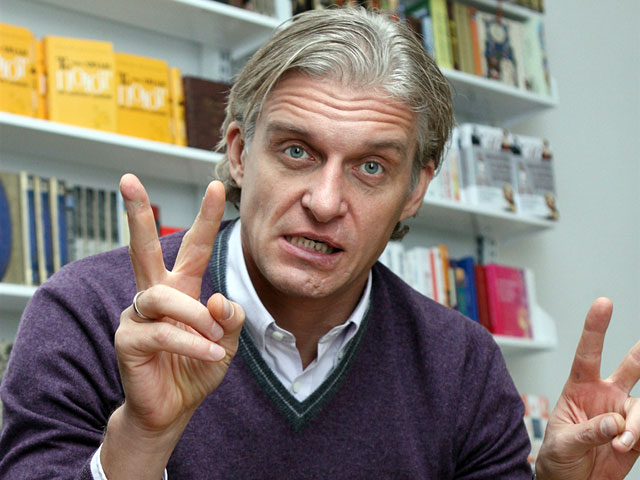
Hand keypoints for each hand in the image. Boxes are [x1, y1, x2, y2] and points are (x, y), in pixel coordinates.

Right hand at [101, 174, 243, 478]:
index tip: (215, 187)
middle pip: (143, 248)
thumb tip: (217, 299)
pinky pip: (163, 332)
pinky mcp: (128, 340)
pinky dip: (191, 342)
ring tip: (215, 338)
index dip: (204, 218)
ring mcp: (138, 315)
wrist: (174, 407)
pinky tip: (209, 353)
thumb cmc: (198, 366)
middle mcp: (156, 295)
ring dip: (194, 317)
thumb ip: (230, 318)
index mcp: (181, 288)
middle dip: (138, 214)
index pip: (192, 246)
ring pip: (163, 298)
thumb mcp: (227, 341)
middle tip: (129, 180)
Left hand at [536, 298, 639, 478]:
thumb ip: (589, 432)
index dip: (595, 328)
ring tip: (622, 445)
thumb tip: (617, 423)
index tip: (604, 303)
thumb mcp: (563, 443)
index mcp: (579, 390)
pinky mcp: (637, 436)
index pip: (586, 354)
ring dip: (637, 426)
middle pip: (629, 369)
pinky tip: (631, 448)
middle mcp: (604, 397)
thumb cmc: (557, 458)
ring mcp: (623, 415)